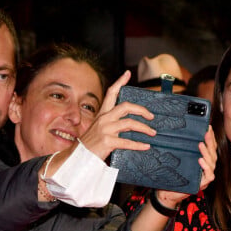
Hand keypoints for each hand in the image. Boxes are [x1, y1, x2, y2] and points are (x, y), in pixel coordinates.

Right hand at [42, 71, 157, 178]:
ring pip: (130, 123)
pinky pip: (127, 142)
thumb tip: (132, 124)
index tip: (128, 73)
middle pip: (126, 106)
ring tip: (152, 133)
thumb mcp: (101, 129)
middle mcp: (104, 118)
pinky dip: (139, 145)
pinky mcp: (107, 141)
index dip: (120, 82)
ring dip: (144, 128)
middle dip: (141, 110)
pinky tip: (146, 146)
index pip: (111, 93)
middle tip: (151, 116)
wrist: (79, 157)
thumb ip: (115, 123)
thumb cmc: (92, 143)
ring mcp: (105, 129)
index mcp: (102, 114)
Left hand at [130, 126, 216, 230]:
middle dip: (210, 142)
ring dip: (207, 153)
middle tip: (206, 132)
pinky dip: (206, 167)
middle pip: (213, 153)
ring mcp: (205, 177)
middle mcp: (206, 168)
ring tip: (201, 144)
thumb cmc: (172, 177)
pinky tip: (201, 160)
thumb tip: (179, 134)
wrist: (166, 193)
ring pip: (212, 163)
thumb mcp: (177, 161)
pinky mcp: (202, 185)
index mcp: (202, 161)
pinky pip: (209, 175)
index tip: (208, 127)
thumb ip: (182, 151)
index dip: (211, 137)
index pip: (210, 147)